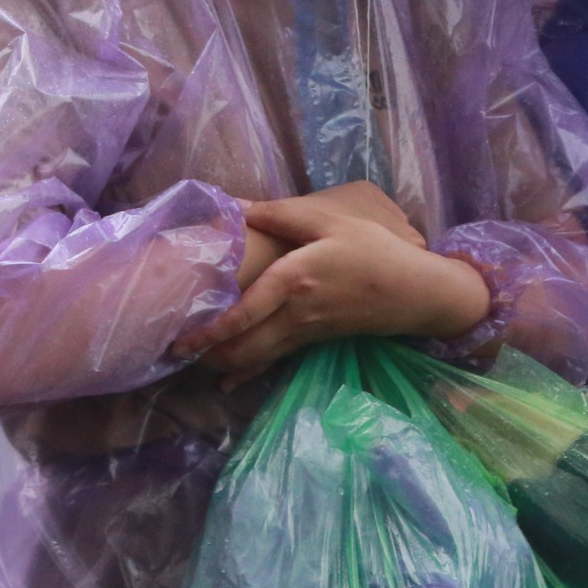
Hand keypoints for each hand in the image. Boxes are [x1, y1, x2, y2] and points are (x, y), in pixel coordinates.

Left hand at [173, 193, 489, 385]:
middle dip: (207, 355)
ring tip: (190, 362)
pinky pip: (274, 360)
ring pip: (256, 357)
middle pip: (244, 345)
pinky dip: (248, 371)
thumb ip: (281, 213)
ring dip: (222, 363)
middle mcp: (296, 312)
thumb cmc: (373, 250)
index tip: (180, 339)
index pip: (246, 312)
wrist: (415, 292)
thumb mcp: (330, 220)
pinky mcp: (314, 340)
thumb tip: (234, 206)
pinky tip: (227, 381)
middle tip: (172, 353)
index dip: (212, 330)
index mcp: (296, 279)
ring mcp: (305, 332)